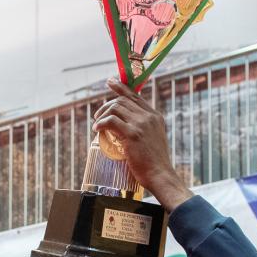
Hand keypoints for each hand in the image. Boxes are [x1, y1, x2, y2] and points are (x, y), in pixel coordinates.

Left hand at [93, 80, 190, 209]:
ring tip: (97, 124)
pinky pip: (111, 121)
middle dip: (106, 105)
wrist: (160, 175)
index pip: (135, 96)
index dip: (121, 87)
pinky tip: (96, 129)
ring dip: (102, 114)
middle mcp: (149, 117)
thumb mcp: (153, 139)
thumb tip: (125, 125)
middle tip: (97, 116)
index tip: (110, 82)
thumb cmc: (154, 162)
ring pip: (115, 108)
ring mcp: (141, 124)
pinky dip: (100, 123)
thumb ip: (144, 129)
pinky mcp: (132, 134)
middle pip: (123, 100)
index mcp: (155, 116)